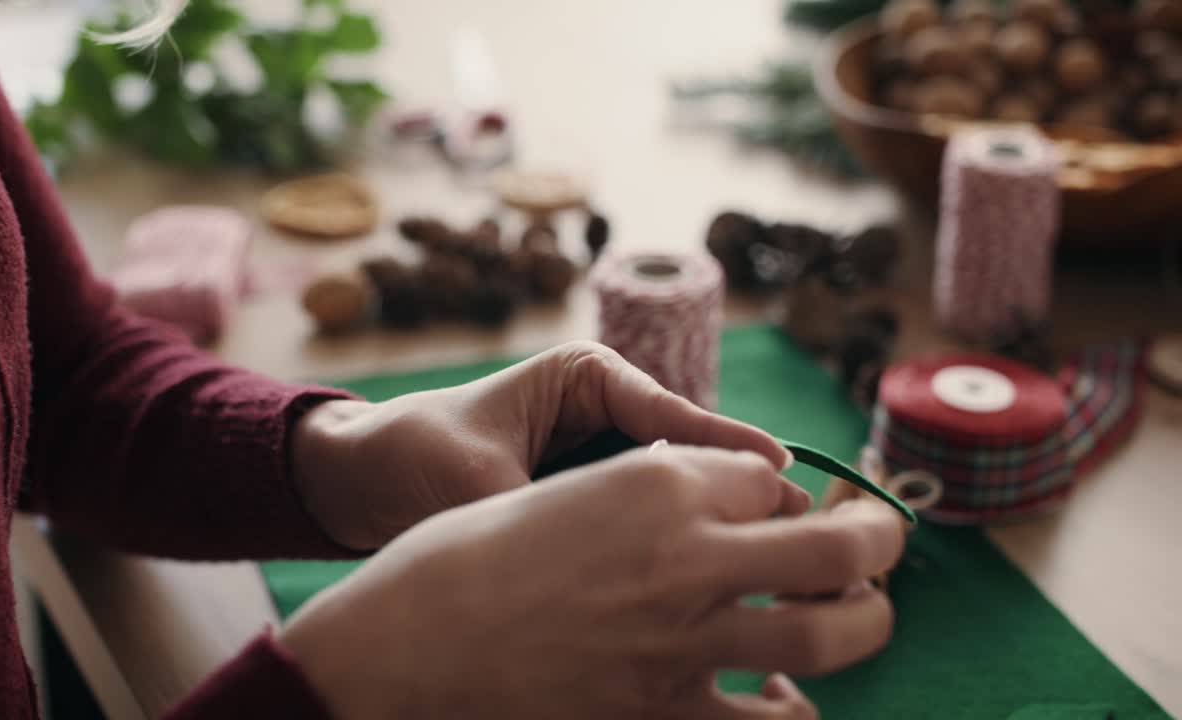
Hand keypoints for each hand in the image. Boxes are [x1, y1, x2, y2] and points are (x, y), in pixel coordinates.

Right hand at [280, 444, 905, 719]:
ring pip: (831, 632)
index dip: (780, 489)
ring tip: (861, 613)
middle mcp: (684, 554)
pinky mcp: (662, 718)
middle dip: (875, 536)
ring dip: (864, 620)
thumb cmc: (459, 562)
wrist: (398, 653)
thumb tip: (718, 500)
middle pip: (836, 542)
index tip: (782, 500)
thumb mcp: (558, 494)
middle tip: (880, 539)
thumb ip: (646, 491)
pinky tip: (788, 700)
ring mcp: (682, 644)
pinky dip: (796, 711)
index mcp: (652, 481)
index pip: (764, 476)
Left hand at [291, 341, 794, 549]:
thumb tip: (598, 559)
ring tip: (758, 560)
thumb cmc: (411, 453)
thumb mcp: (476, 478)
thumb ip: (540, 514)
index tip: (778, 471)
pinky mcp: (586, 500)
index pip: (669, 413)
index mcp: (585, 378)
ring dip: (701, 523)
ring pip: (669, 492)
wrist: (358, 479)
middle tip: (792, 530)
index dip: (726, 446)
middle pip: (685, 454)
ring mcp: (598, 458)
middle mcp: (602, 412)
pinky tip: (693, 582)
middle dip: (731, 491)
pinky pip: (636, 520)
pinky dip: (661, 546)